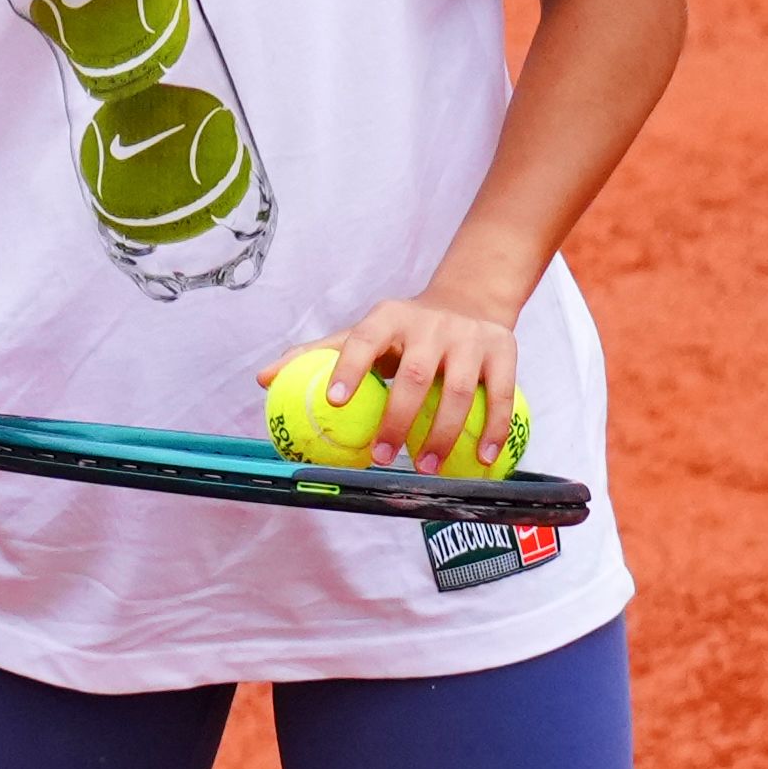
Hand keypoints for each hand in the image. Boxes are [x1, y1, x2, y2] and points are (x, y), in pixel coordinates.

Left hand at [295, 292, 524, 470]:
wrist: (470, 301)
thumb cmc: (404, 331)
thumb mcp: (365, 333)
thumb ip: (318, 355)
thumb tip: (263, 380)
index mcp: (390, 316)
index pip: (365, 338)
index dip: (349, 366)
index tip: (333, 402)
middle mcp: (432, 324)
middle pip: (415, 375)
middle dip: (398, 419)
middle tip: (381, 456)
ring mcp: (471, 337)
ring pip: (460, 390)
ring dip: (443, 434)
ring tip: (424, 468)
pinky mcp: (504, 350)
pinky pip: (502, 394)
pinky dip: (495, 428)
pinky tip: (483, 457)